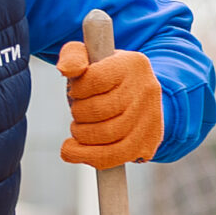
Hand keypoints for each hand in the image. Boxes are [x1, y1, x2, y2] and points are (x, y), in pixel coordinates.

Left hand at [58, 38, 163, 168]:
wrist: (137, 98)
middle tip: (78, 112)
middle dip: (78, 113)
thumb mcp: (90, 58)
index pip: (92, 80)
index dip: (76, 90)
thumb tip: (66, 69)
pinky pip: (112, 157)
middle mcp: (146, 90)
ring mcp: (149, 120)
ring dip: (80, 135)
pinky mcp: (147, 144)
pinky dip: (86, 156)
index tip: (77, 91)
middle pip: (97, 110)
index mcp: (132, 64)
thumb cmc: (106, 78)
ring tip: (79, 129)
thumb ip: (73, 57)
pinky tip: (73, 150)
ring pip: (104, 136)